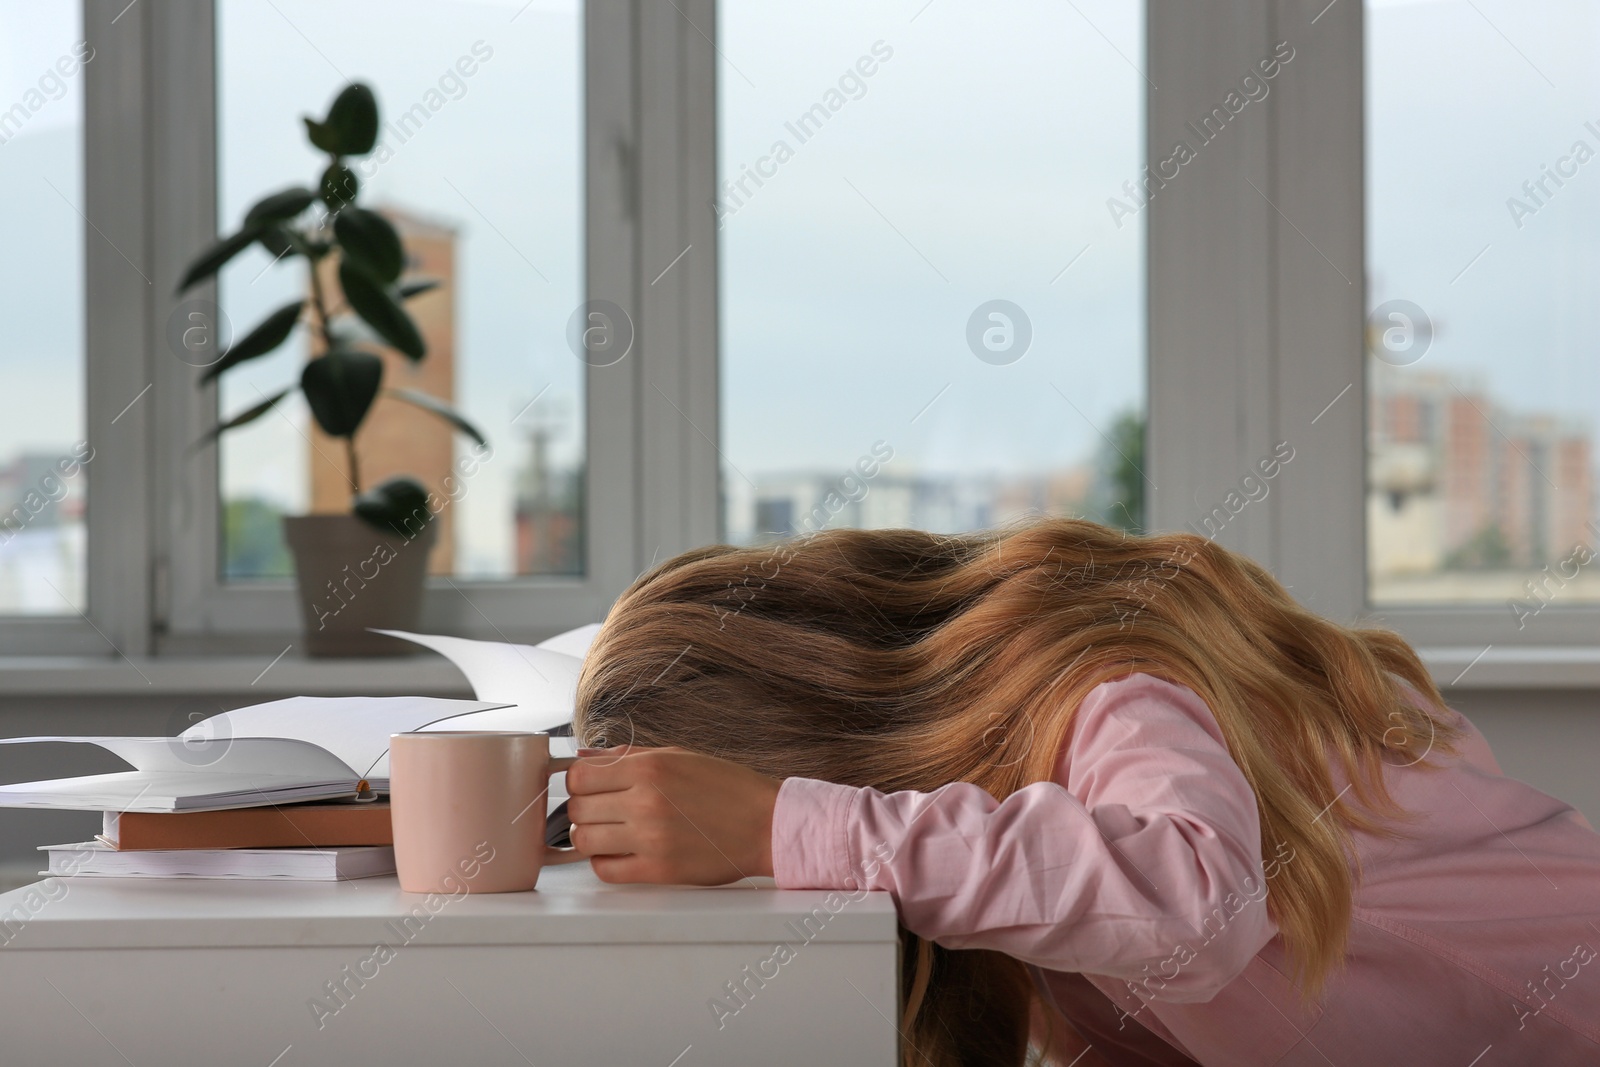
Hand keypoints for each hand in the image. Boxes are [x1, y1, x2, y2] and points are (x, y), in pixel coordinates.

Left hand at [564, 745, 781, 884]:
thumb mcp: (680, 755)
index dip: (578, 782)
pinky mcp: (657, 870)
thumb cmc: (728, 788)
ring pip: (583, 840)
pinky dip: (604, 861)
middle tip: (602, 810)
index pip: (579, 776)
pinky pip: (605, 870)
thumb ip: (629, 755)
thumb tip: (585, 757)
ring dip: (590, 836)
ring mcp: (649, 838)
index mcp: (649, 767)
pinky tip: (621, 852)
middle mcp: (644, 800)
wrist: (766, 824)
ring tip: (610, 832)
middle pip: (576, 808)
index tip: (589, 786)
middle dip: (583, 809)